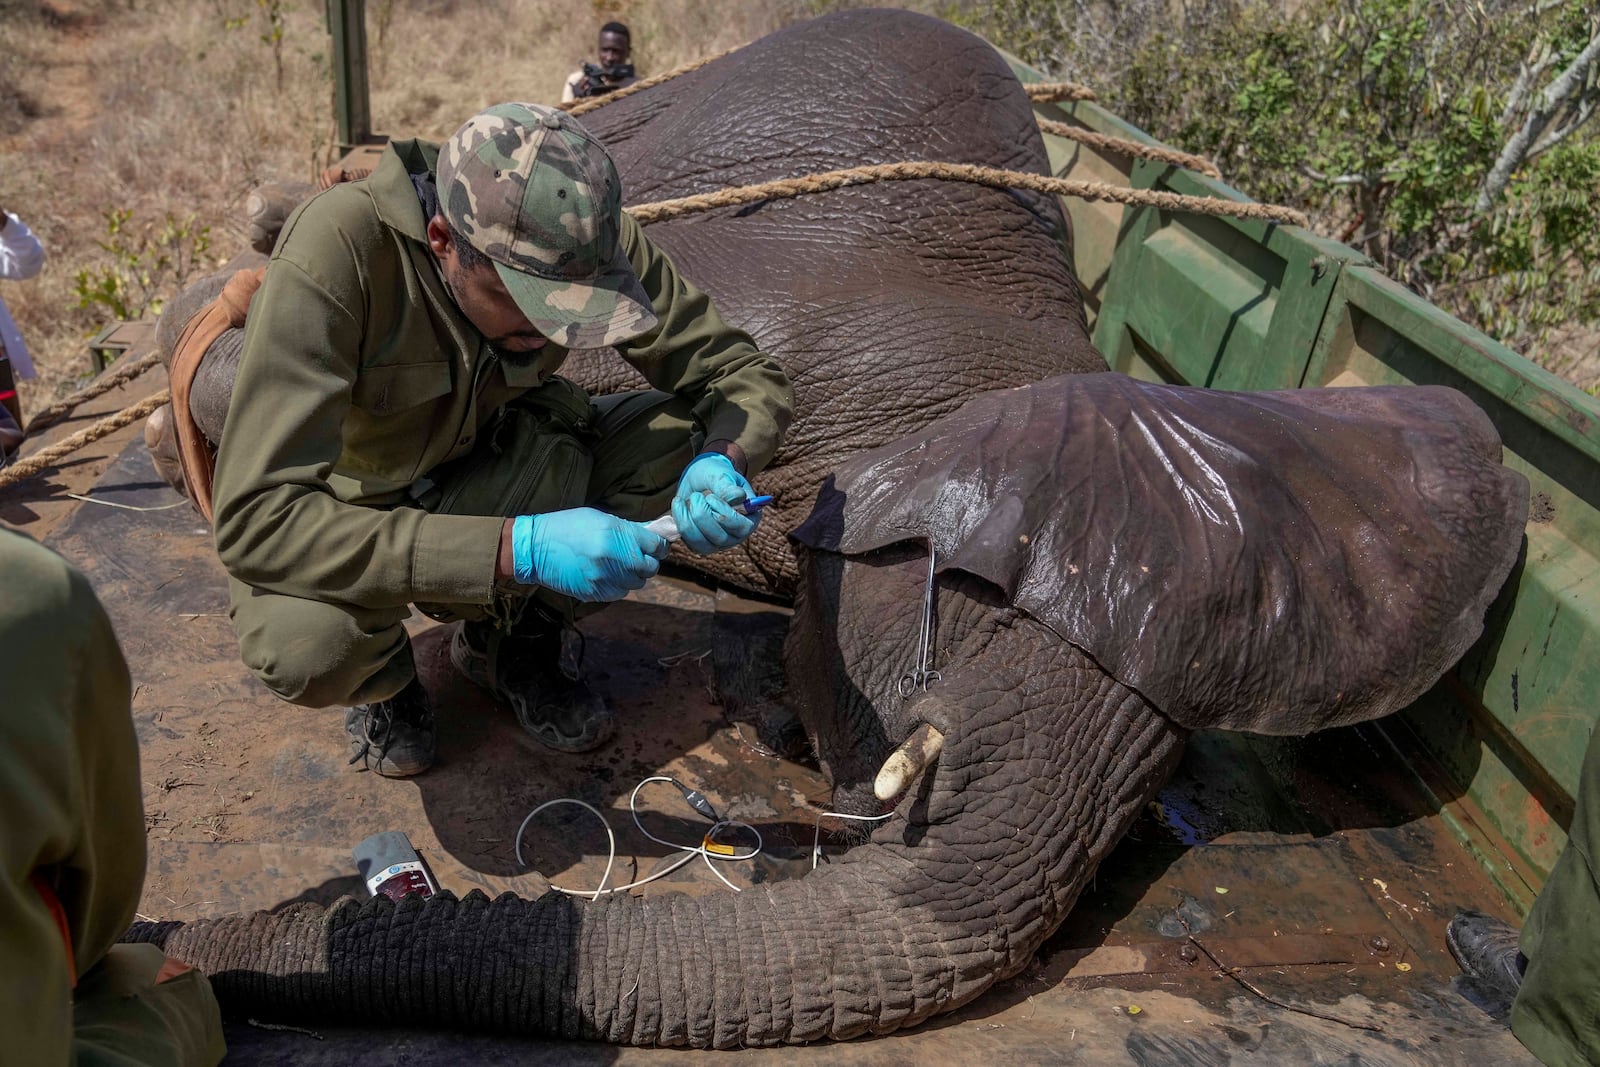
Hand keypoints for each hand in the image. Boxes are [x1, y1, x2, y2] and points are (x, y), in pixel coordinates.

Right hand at [511, 508, 668, 601]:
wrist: (535, 548)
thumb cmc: (567, 527)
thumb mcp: (600, 518)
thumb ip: (627, 529)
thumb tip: (652, 534)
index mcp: (616, 535)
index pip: (656, 546)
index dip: (659, 546)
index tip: (655, 546)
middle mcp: (614, 558)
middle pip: (650, 568)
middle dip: (647, 562)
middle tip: (638, 556)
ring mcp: (605, 578)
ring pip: (636, 583)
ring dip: (633, 575)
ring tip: (619, 565)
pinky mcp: (595, 593)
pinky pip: (620, 592)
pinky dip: (618, 585)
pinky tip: (606, 575)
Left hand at [672, 452, 757, 555]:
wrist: (701, 479)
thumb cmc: (716, 475)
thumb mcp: (721, 474)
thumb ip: (728, 486)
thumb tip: (739, 497)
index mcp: (751, 518)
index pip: (743, 527)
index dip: (725, 515)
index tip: (710, 497)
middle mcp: (737, 534)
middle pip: (721, 538)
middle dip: (703, 516)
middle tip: (696, 496)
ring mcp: (718, 542)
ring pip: (703, 545)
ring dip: (689, 521)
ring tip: (687, 499)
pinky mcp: (700, 544)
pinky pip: (689, 542)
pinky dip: (680, 522)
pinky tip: (679, 505)